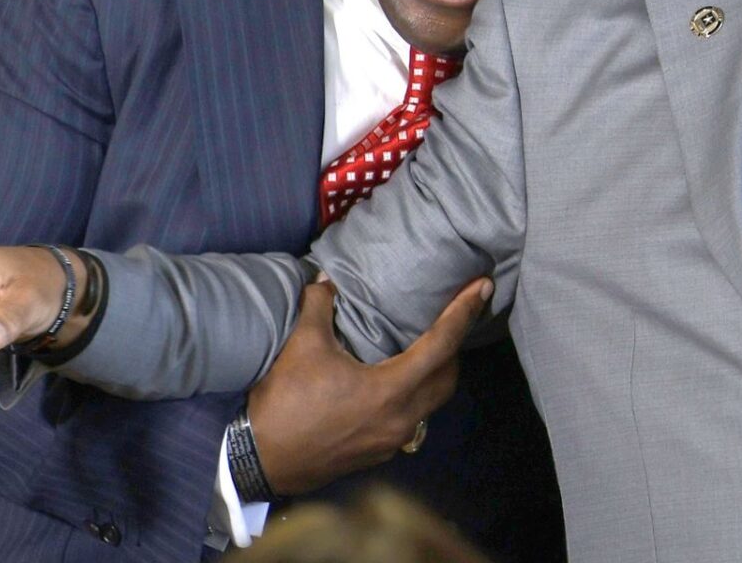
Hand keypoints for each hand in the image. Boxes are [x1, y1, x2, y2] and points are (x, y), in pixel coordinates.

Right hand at [245, 275, 492, 495]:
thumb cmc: (285, 404)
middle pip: (448, 377)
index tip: (483, 287)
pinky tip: (397, 378)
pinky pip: (413, 417)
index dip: (464, 312)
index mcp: (391, 391)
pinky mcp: (378, 452)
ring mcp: (391, 440)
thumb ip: (320, 305)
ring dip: (437, 371)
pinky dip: (416, 393)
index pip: (442, 345)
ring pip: (433, 401)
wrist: (258, 462)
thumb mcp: (302, 346)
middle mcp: (402, 419)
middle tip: (456, 314)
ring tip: (428, 343)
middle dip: (457, 343)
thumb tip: (326, 279)